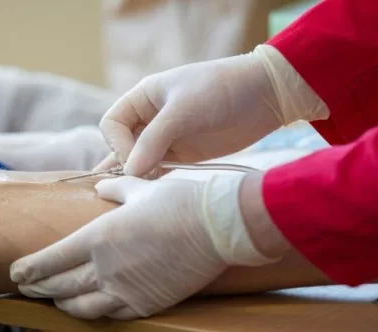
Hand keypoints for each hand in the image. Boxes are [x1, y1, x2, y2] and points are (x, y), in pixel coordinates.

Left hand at [10, 174, 281, 319]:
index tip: (15, 274)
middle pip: (59, 285)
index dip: (29, 269)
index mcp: (97, 237)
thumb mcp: (141, 187)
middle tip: (26, 289)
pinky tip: (90, 309)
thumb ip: (116, 189)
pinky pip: (111, 315)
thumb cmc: (180, 200)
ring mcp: (124, 290)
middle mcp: (104, 268)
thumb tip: (103, 185)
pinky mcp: (146, 305)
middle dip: (39, 288)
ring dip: (63, 304)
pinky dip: (95, 313)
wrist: (219, 226)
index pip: (50, 260)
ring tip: (56, 300)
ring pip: (81, 307)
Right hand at [96, 45, 328, 175]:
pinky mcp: (183, 155)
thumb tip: (129, 172)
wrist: (265, 96)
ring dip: (138, 176)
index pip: (112, 125)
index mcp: (143, 97)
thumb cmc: (221, 90)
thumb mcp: (183, 110)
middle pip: (122, 145)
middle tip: (138, 182)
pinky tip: (153, 194)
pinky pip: (159, 170)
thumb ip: (154, 140)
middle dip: (125, 164)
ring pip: (139, 161)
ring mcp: (166, 138)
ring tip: (140, 194)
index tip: (136, 160)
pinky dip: (154, 181)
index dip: (118, 145)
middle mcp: (150, 118)